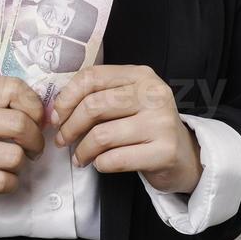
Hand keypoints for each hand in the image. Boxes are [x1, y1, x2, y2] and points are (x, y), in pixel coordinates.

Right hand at [0, 76, 46, 208]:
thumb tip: (42, 115)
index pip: (11, 88)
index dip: (34, 105)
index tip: (35, 120)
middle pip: (18, 123)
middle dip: (35, 140)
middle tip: (32, 148)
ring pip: (13, 156)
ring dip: (22, 164)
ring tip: (12, 165)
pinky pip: (1, 181)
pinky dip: (10, 183)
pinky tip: (1, 179)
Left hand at [50, 65, 202, 194]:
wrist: (185, 155)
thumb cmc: (146, 126)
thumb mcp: (128, 101)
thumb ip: (99, 95)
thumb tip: (56, 108)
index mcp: (141, 75)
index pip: (92, 77)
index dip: (67, 98)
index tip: (56, 116)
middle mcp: (154, 94)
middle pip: (94, 106)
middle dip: (70, 126)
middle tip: (62, 140)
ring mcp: (161, 122)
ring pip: (102, 135)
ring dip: (82, 150)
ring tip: (80, 157)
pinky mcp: (164, 151)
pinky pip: (115, 159)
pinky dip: (100, 164)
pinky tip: (100, 164)